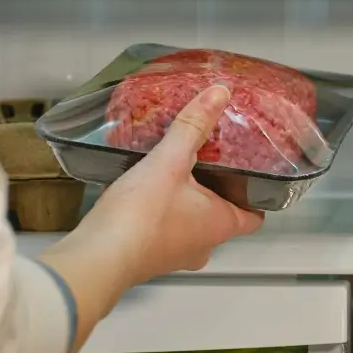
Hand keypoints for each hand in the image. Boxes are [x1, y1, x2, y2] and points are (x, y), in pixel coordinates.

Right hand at [77, 83, 262, 284]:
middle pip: (222, 218)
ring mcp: (174, 255)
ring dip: (185, 203)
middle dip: (216, 193)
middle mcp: (202, 246)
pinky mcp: (146, 257)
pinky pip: (161, 230)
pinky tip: (143, 191)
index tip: (252, 176)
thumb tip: (218, 95)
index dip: (256, 197)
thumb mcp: (170, 161)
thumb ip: (193, 126)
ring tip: (176, 172)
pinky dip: (159, 213)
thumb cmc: (140, 217)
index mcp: (220, 225)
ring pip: (190, 226)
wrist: (96, 257)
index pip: (254, 217)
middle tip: (211, 165)